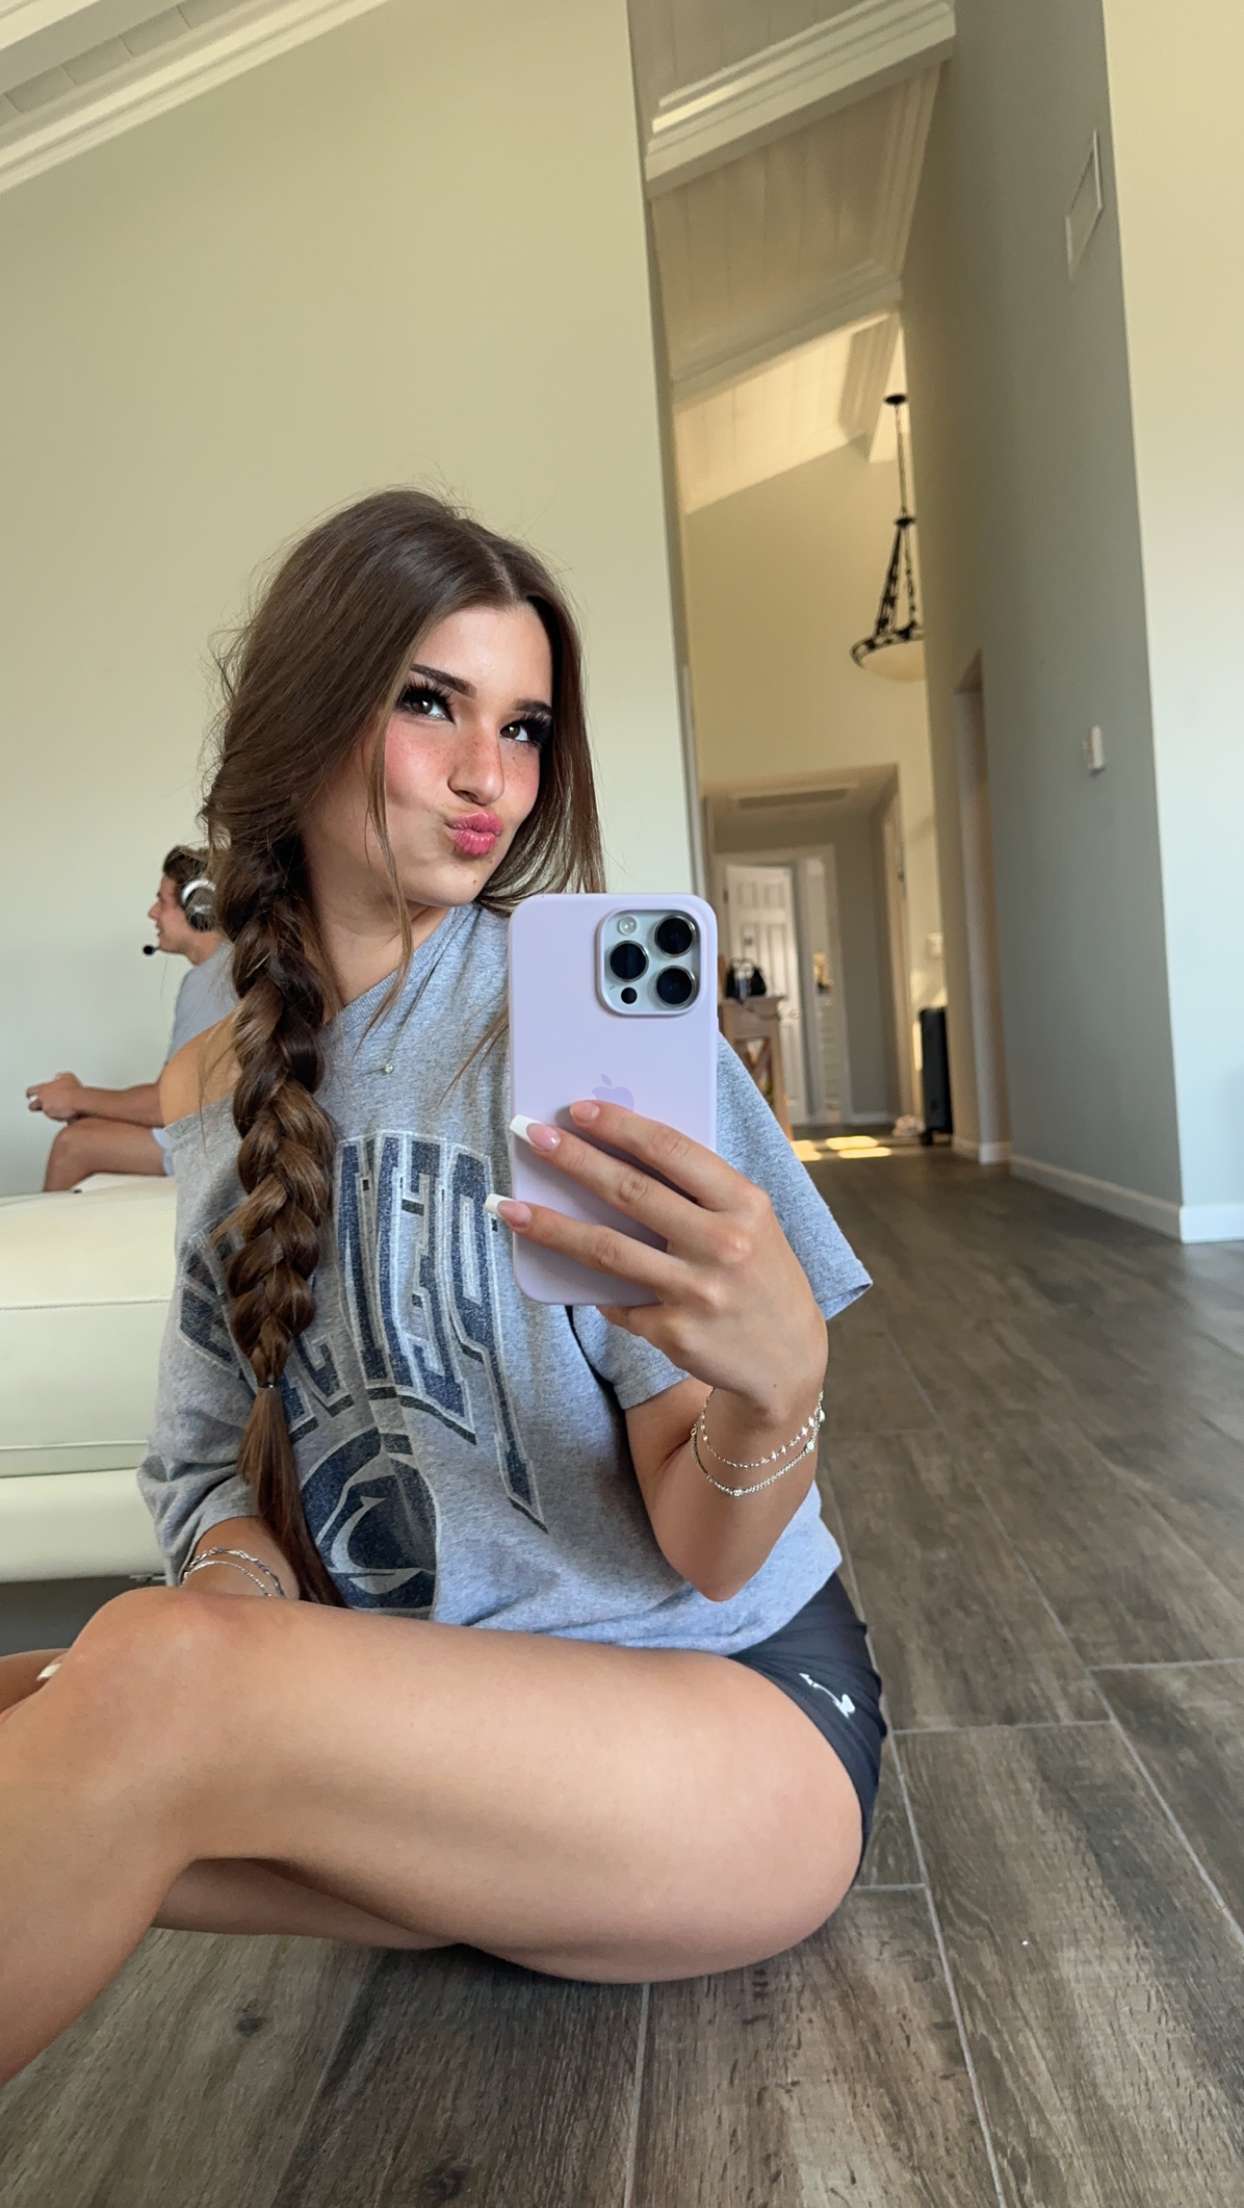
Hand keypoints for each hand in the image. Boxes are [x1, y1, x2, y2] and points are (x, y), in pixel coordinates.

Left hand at [25, 1073, 82, 1121]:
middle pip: (32, 1105)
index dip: (31, 1094)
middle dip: (34, 1105)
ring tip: (56, 1109)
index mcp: (44, 1087)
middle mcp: (43, 1098)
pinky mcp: (52, 1116)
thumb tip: (58, 1077)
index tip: (31, 1095)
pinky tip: (63, 1112)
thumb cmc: (74, 1089)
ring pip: (42, 1111)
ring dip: (47, 1111)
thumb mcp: (68, 1077)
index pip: (31, 1091)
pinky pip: (52, 1117)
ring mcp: (47, 1108)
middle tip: (37, 1106)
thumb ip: (60, 1076)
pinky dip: (56, 1115)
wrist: (78, 1101)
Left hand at [498, 1100, 826, 1419]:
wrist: (788, 1358)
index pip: (672, 1151)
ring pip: (607, 1250)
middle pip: (630, 1193)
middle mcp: (723, 1244)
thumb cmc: (759, 1274)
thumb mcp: (751, 1222)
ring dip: (550, 1226)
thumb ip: (700, 1194)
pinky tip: (569, 1276)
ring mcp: (697, 1292)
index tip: (577, 1109)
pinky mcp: (675, 1332)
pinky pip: (617, 1301)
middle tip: (530, 1134)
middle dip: (573, 1160)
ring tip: (509, 1207)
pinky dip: (595, 1289)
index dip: (620, 1126)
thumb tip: (615, 1158)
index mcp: (744, 1203)